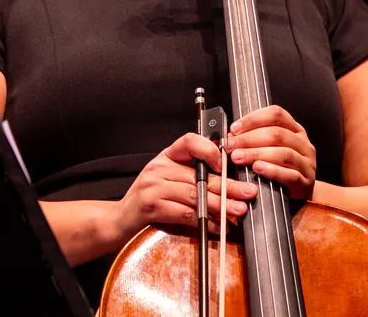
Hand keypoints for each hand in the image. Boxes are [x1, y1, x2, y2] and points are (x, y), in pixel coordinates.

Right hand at [112, 133, 256, 242]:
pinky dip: (205, 221)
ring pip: (195, 194)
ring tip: (238, 210)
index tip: (226, 163)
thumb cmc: (150, 199)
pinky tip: (218, 225)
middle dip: (228, 186)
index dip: (209, 150)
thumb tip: (230, 183)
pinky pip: (185, 213)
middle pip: (199, 175)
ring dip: (220, 205)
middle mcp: (159, 167)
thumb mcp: (168, 179)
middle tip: (248, 193)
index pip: (189, 141)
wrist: (119, 219)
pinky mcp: (152, 206)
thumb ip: (193, 175)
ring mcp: (154, 186)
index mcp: (166, 156)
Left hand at [227, 105, 317, 200]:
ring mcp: (306, 163)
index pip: (276, 114)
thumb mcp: (272, 148)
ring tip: (239, 157)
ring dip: (257, 154)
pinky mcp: (305, 182)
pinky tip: (258, 168)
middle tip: (231, 145)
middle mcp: (303, 143)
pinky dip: (272, 171)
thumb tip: (230, 136)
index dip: (253, 119)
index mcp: (294, 129)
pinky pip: (290, 175)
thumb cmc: (282, 168)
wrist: (301, 192)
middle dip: (249, 139)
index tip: (235, 128)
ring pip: (283, 153)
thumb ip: (255, 139)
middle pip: (277, 134)